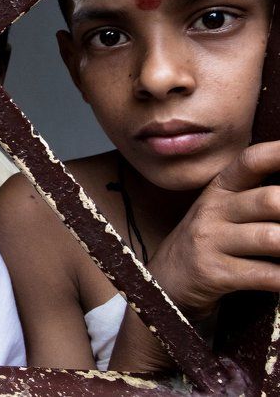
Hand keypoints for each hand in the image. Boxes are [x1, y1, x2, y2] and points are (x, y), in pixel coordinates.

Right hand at [148, 140, 279, 320]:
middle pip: (269, 200)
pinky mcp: (213, 272)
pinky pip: (263, 275)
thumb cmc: (211, 241)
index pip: (251, 161)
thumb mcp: (224, 211)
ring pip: (271, 238)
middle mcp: (213, 210)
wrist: (166, 280)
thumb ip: (259, 196)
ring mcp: (211, 241)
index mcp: (220, 189)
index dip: (279, 153)